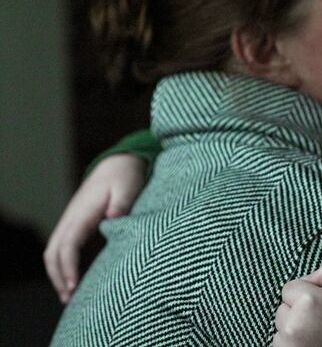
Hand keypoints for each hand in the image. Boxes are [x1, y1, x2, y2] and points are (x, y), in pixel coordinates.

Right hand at [44, 154, 145, 302]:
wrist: (119, 163)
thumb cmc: (126, 177)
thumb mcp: (128, 186)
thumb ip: (122, 203)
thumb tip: (113, 217)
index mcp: (82, 212)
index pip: (68, 243)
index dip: (69, 266)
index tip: (73, 285)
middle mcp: (72, 218)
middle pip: (53, 252)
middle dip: (58, 276)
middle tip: (70, 298)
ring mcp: (71, 221)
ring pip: (54, 251)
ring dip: (57, 274)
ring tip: (68, 296)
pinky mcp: (77, 224)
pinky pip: (62, 248)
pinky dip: (62, 265)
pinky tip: (74, 280)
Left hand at [273, 263, 321, 346]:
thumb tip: (307, 278)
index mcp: (308, 302)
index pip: (290, 288)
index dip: (307, 293)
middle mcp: (293, 325)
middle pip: (283, 308)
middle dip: (298, 311)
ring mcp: (288, 345)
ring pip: (281, 328)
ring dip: (295, 329)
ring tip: (320, 335)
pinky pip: (282, 344)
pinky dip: (294, 343)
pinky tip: (314, 344)